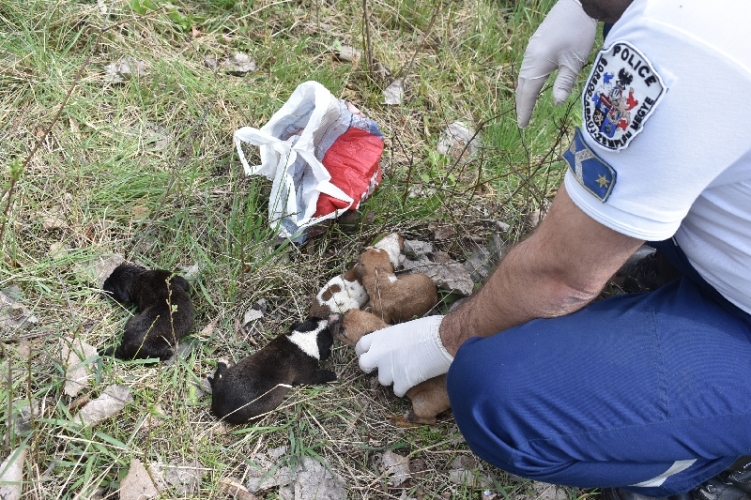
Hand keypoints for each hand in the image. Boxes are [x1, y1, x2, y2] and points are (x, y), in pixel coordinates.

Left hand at [356, 315, 452, 396]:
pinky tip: (413, 381)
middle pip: (364, 365)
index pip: (361, 346)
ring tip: (406, 371)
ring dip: (392, 378)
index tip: (370, 354)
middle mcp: (380, 353)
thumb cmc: (430, 329)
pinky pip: (397, 391)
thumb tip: (396, 344)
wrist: (444, 340)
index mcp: (381, 337)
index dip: (365, 352)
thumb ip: (394, 339)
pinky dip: (404, 389)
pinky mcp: (402, 382)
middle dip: (371, 368)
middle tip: (382, 368)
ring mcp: (389, 369)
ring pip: (382, 380)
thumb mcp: (405, 329)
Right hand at [516, 0, 597, 127]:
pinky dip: (527, 81)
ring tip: (525, 106)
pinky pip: (526, 68)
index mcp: (537, 64)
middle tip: (522, 120)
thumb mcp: (574, 61)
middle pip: (521, 86)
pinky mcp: (536, 44)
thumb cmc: (578, 32)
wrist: (578, 4)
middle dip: (521, 104)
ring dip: (523, 93)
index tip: (523, 125)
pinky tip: (531, 85)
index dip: (525, 110)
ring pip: (523, 76)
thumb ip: (564, 83)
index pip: (528, 93)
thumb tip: (556, 103)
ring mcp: (531, 50)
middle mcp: (529, 57)